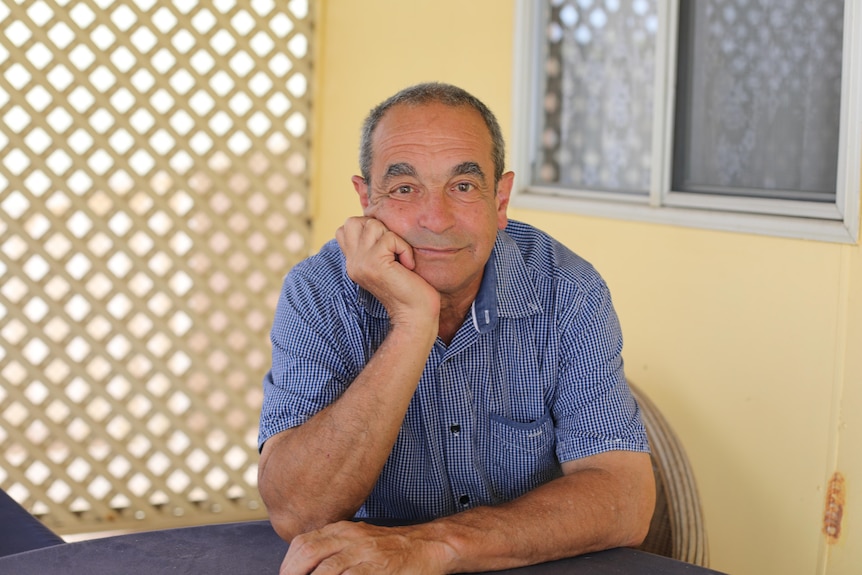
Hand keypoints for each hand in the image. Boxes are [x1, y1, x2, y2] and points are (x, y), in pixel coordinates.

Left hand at [279, 521, 451, 574]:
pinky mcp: (379, 568)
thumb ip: (335, 549)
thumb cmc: (392, 547)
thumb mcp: (359, 540)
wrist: (428, 545)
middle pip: (308, 553)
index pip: (303, 542)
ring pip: (325, 570)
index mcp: (342, 530)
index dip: (288, 563)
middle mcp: (350, 537)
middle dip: (293, 573)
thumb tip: (310, 566)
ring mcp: (364, 553)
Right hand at [336, 217, 439, 329]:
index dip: (367, 228)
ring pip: (372, 225)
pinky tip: (407, 266)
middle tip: (392, 251)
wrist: (415, 315)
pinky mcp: (373, 263)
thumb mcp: (386, 262)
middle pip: (354, 221)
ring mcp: (360, 263)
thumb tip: (377, 220)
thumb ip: (375, 245)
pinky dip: (404, 248)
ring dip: (394, 239)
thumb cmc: (409, 288)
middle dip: (378, 228)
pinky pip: (389, 238)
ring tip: (400, 259)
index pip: (345, 228)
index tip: (386, 249)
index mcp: (353, 262)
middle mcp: (352, 262)